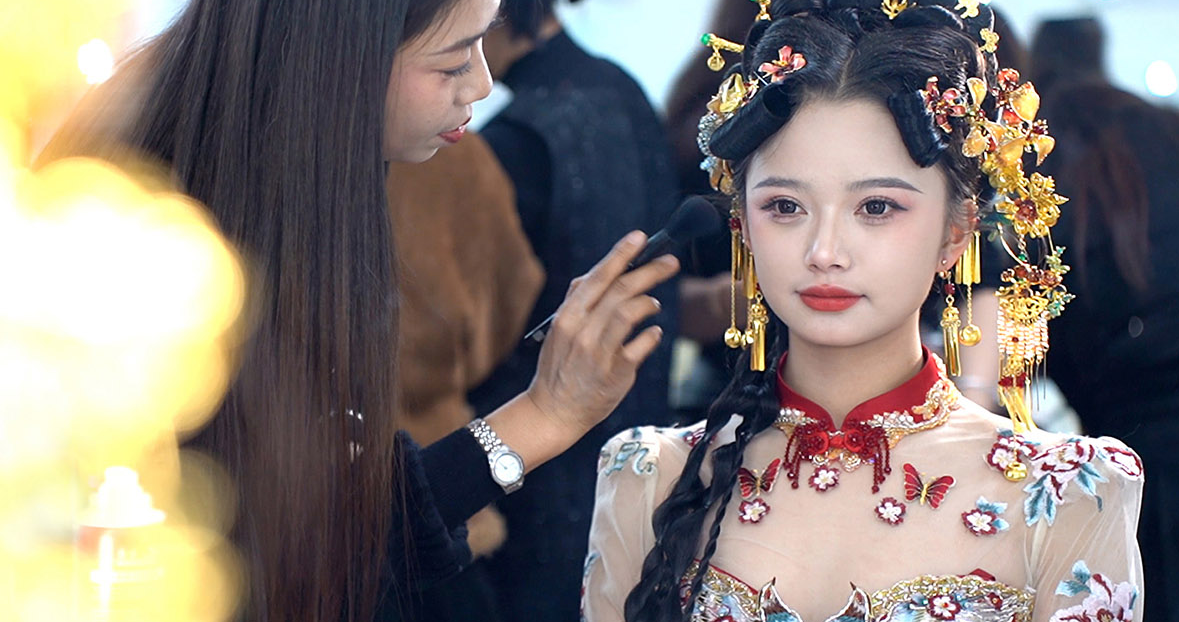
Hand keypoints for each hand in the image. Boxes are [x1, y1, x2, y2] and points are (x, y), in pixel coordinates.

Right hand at [526, 231, 678, 439]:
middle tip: (671, 262)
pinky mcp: (616, 373)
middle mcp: (582, 331)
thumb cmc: (560, 365)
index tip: (640, 237)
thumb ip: (579, 301)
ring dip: (649, 302)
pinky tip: (653, 332)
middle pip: (621, 290)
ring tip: (654, 303)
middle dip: (650, 272)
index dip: (621, 254)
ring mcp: (600, 352)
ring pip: (631, 313)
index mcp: (568, 316)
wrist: (553, 411)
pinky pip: (642, 344)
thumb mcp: (560, 329)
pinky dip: (652, 334)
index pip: (598, 276)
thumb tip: (602, 272)